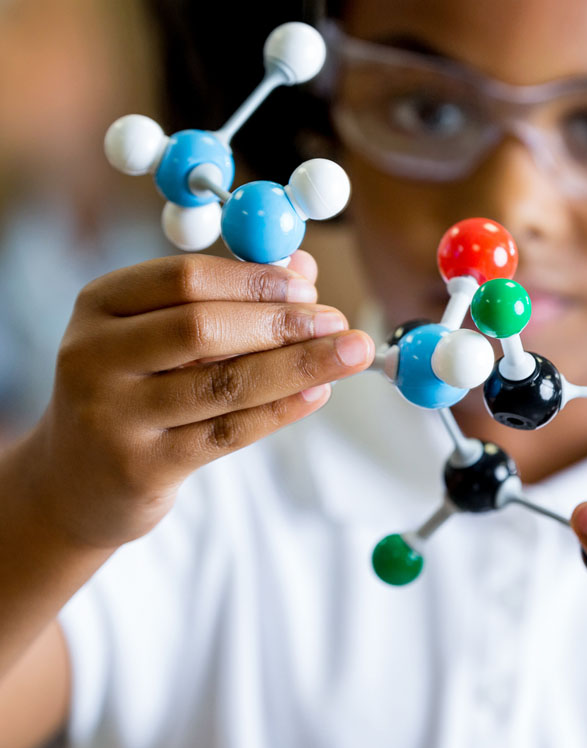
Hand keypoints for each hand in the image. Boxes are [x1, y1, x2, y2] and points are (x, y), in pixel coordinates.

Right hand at [28, 251, 373, 548]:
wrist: (74, 480)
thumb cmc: (132, 391)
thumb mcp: (157, 336)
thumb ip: (225, 300)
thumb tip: (304, 267)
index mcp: (99, 305)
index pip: (184, 278)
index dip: (254, 279)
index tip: (308, 284)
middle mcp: (94, 356)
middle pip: (203, 328)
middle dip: (282, 322)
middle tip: (337, 321)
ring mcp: (113, 416)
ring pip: (223, 384)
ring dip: (298, 365)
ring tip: (350, 353)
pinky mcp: (141, 467)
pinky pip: (227, 432)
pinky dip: (281, 410)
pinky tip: (319, 392)